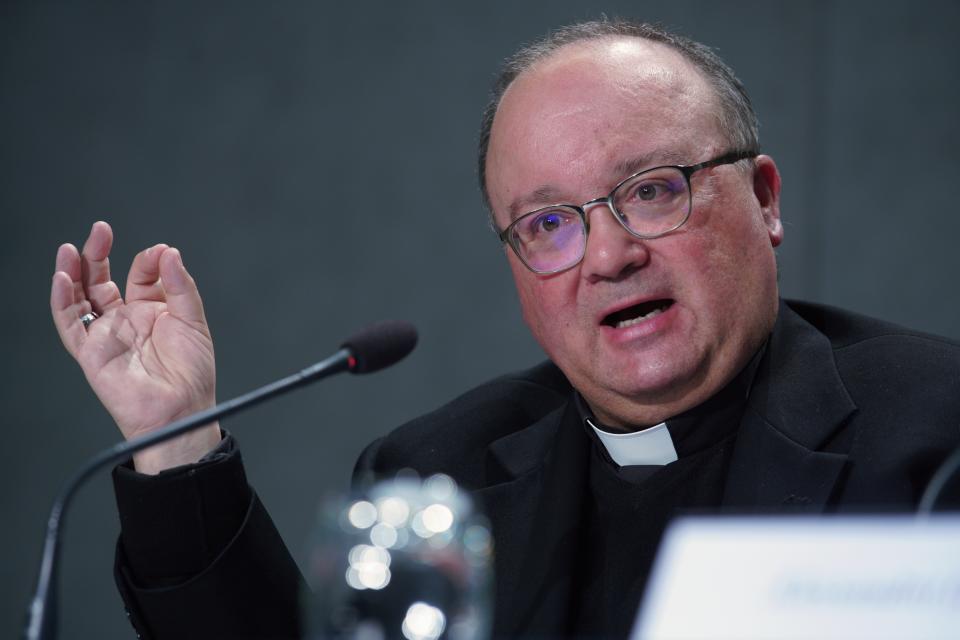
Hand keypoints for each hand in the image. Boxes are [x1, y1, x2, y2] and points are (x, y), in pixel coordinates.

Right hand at [50, 221, 220, 473]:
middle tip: (100, 231)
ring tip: (71, 248)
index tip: (159, 252)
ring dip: (73, 272)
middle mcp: (128, 321)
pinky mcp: (90, 352)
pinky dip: (63, 301)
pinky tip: (63, 278)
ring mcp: (107, 335)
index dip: (147, 261)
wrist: (180, 409)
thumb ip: (179, 285)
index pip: (141, 276)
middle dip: (98, 254)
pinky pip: (70, 323)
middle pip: (103, 280)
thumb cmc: (192, 374)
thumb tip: (168, 253)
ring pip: (81, 297)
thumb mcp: (193, 320)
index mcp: (154, 312)